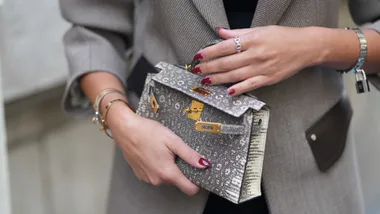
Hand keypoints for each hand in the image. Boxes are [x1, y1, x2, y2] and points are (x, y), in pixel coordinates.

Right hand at [105, 103, 210, 195]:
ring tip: (164, 151)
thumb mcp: (173, 140)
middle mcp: (157, 180)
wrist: (125, 129)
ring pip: (166, 178)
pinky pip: (156, 175)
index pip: (190, 189)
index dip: (197, 182)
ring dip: (169, 167)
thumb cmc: (148, 132)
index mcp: (168, 173)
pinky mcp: (140, 174)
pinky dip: (158, 166)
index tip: (198, 171)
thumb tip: (204, 164)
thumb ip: (190, 155)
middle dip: (181, 169)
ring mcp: (148, 179)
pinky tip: (155, 153)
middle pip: (178, 181)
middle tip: (177, 153)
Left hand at [191, 26, 324, 94]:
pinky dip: (239, 89)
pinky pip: (250, 85)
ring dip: (218, 79)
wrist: (306, 47)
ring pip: (235, 75)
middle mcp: (256, 54)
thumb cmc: (283, 37)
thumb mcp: (260, 29)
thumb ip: (238, 33)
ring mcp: (262, 68)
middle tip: (196, 70)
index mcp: (253, 40)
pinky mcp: (268, 79)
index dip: (210, 52)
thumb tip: (220, 31)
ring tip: (206, 80)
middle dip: (209, 67)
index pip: (225, 47)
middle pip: (227, 63)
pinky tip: (228, 92)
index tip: (198, 56)